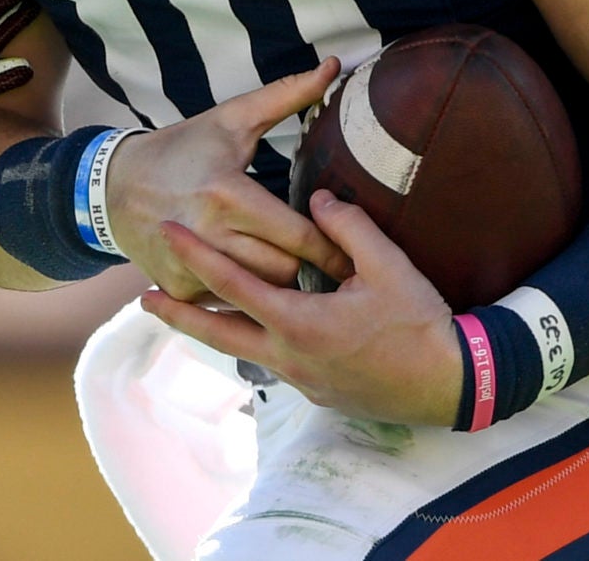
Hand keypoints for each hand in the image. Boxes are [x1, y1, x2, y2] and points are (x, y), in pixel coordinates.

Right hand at [106, 61, 353, 301]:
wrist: (114, 186)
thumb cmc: (184, 148)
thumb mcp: (232, 118)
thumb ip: (288, 94)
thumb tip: (335, 65)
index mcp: (227, 193)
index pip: (297, 235)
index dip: (331, 246)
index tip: (353, 252)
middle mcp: (207, 235)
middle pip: (283, 270)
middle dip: (306, 263)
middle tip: (324, 256)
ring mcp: (189, 266)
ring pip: (259, 292)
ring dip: (278, 280)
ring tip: (294, 264)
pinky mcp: (179, 288)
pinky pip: (229, 301)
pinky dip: (244, 290)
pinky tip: (252, 273)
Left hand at [143, 190, 461, 427]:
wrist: (446, 384)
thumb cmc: (418, 324)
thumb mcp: (388, 265)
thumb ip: (348, 226)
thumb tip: (319, 198)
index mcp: (299, 322)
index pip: (233, 284)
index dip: (198, 256)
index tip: (169, 236)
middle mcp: (288, 355)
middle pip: (217, 332)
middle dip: (178, 313)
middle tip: (143, 297)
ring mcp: (300, 378)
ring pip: (241, 351)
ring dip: (212, 329)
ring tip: (188, 313)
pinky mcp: (316, 391)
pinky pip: (269, 361)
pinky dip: (249, 342)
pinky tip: (252, 331)